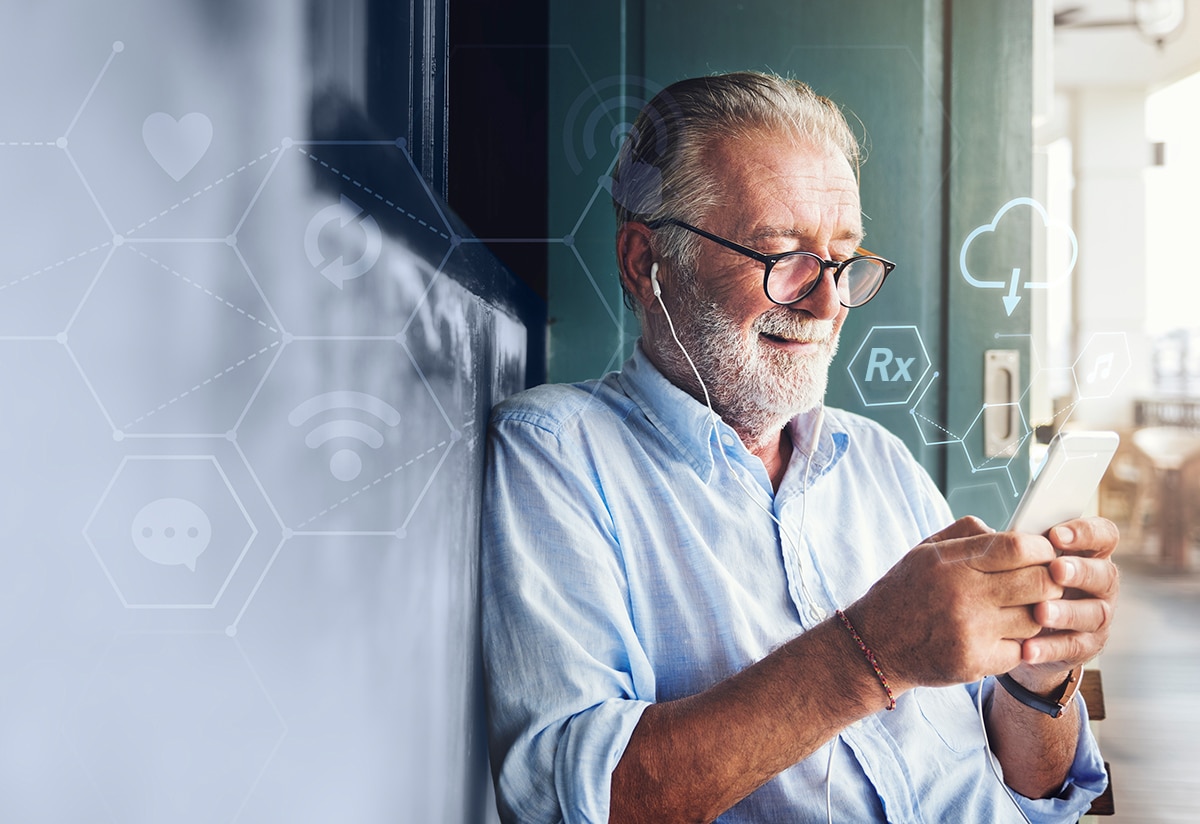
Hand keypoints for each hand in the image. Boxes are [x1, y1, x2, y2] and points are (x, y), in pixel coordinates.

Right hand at [848, 517, 1064, 694]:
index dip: (1042, 548)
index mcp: (950, 563)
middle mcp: (962, 596)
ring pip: (1035, 618)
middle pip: (1039, 582)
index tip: (1043, 553)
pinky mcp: (974, 663)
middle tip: (1042, 582)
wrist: (874, 646)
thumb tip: (1011, 530)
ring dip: (1035, 613)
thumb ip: (967, 533)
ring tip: (1018, 609)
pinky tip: (1001, 635)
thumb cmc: (904, 593)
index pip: (1018, 547)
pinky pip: (1021, 649)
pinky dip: (1017, 643)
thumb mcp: (925, 551)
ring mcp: (970, 632)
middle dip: (1049, 580)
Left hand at [1008, 517, 1119, 692]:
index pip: (1103, 535)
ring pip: (1094, 613)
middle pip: (1106, 574)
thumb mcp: (1015, 560)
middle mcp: (1099, 583)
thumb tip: (983, 529)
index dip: (1086, 532)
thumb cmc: (1019, 581)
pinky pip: (1074, 647)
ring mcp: (1096, 615)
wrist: (1019, 631)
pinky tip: (1028, 648)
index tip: (1056, 534)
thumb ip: (1007, 542)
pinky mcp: (1086, 646)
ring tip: (1040, 612)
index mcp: (1086, 553)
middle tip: (1055, 570)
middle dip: (1081, 571)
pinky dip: (1051, 648)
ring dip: (1067, 612)